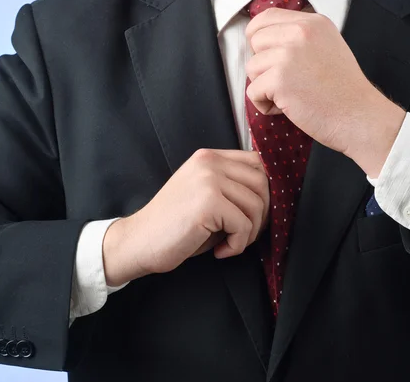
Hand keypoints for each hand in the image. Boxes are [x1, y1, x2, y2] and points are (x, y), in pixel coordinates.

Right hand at [102, 149, 269, 285]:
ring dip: (249, 233)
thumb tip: (270, 197)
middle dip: (261, 214)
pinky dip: (238, 245)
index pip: (257, 163)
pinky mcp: (208, 203)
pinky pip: (244, 225)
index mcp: (208, 157)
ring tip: (230, 244)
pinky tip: (220, 251)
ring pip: (257, 205)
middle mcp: (209, 162)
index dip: (264, 191)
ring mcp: (208, 180)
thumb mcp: (204, 195)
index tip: (252, 214)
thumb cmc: (173, 226)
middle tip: (243, 234)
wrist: (139, 241)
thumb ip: (231, 187)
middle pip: (262, 183)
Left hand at [245, 8, 405, 176]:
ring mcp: (288, 55)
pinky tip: (287, 108)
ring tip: (290, 95)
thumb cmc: (343, 91)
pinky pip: (252, 92)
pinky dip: (265, 105)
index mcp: (312, 23)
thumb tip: (265, 41)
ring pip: (251, 67)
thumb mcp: (326, 47)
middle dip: (262, 64)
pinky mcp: (279, 80)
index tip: (264, 54)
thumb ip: (299, 39)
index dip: (258, 37)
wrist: (359, 116)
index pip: (266, 17)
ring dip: (264, 86)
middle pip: (255, 41)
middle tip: (284, 81)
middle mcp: (300, 33)